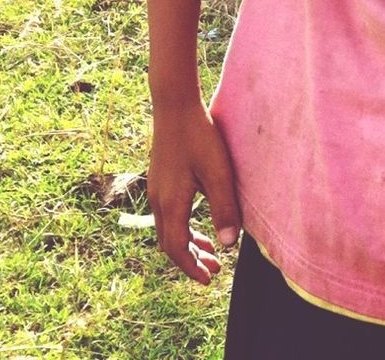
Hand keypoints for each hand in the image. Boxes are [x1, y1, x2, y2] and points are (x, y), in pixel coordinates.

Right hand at [147, 99, 240, 284]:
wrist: (174, 105)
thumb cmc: (198, 136)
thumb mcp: (218, 172)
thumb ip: (224, 208)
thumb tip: (228, 245)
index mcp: (171, 204)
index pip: (176, 249)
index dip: (191, 268)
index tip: (208, 280)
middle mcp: (158, 200)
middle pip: (170, 243)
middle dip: (191, 260)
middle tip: (214, 270)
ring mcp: (156, 189)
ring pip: (168, 229)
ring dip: (188, 243)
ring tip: (210, 249)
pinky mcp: (159, 178)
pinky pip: (168, 214)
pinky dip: (183, 226)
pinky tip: (199, 220)